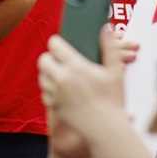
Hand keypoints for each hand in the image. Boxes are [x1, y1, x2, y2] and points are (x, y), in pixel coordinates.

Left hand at [36, 26, 133, 140]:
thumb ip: (110, 46)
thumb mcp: (115, 71)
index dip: (57, 43)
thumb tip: (106, 27)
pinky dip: (49, 89)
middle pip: (43, 59)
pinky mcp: (54, 107)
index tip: (63, 45)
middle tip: (60, 60)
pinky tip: (61, 89)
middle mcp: (61, 79)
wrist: (106, 130)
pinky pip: (44, 93)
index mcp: (75, 67)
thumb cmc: (113, 100)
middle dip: (50, 58)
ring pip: (41, 76)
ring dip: (48, 73)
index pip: (54, 45)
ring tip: (60, 73)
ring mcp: (56, 94)